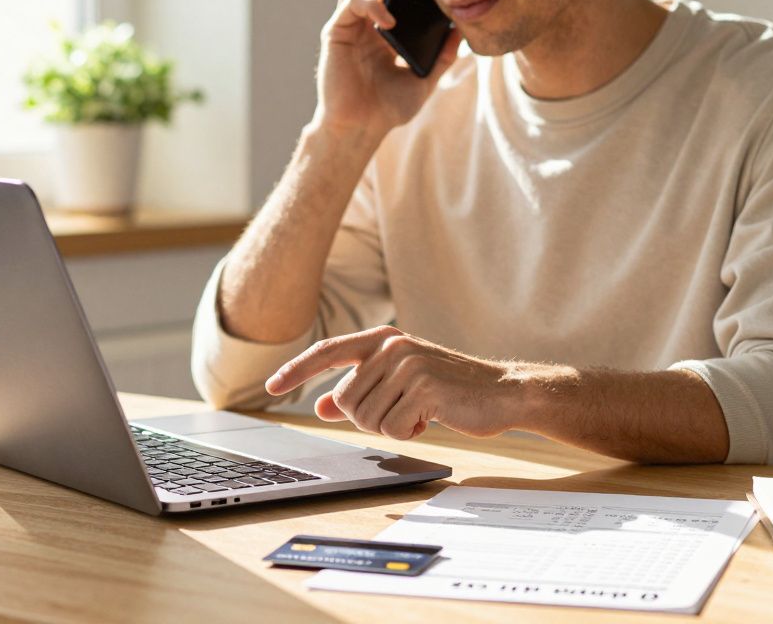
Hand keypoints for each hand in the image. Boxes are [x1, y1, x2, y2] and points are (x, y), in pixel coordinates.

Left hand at [264, 326, 517, 440]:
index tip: (271, 387)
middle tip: (402, 412)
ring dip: (391, 427)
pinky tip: (431, 417)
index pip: (327, 352)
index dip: (297, 371)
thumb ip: (361, 391)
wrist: (501, 392)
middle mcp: (392, 346)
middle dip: (370, 419)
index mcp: (382, 340)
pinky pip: (392, 428)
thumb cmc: (449, 389)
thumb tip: (323, 405)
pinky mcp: (425, 388)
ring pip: (366, 418)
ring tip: (420, 412)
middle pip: (347, 401)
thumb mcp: (400, 384)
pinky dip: (408, 433)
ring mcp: (408, 365)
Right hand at [314, 0, 462, 140]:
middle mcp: (364, 22)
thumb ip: (443, 57)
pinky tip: (387, 22)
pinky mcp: (336, 33)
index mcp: (382, 29)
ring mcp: (349, 26)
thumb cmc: (388, 108)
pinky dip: (370, 4)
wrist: (362, 129)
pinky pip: (350, 4)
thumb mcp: (424, 80)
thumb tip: (462, 32)